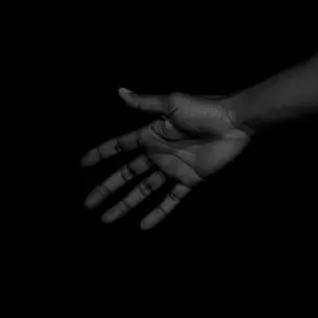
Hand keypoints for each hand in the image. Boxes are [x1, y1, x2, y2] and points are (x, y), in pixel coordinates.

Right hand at [80, 88, 253, 227]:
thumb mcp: (171, 103)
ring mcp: (173, 168)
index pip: (120, 146)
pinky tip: (144, 225)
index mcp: (151, 134)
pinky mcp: (190, 179)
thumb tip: (119, 91)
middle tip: (88, 204)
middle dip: (107, 188)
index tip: (83, 163)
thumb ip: (144, 103)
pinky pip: (171, 199)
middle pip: (126, 174)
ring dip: (126, 204)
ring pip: (143, 191)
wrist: (234, 122)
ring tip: (107, 219)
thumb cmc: (204, 108)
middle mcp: (158, 153)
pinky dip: (158, 213)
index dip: (101, 154)